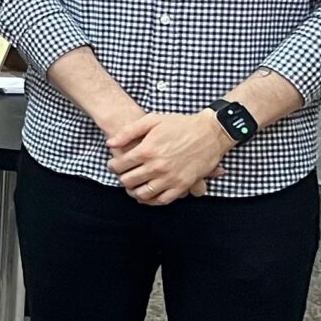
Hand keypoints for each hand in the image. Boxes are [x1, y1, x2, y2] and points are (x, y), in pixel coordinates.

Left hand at [105, 111, 231, 205]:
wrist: (210, 132)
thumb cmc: (180, 124)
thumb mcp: (152, 120)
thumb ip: (128, 132)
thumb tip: (110, 143)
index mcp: (147, 150)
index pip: (119, 166)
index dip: (112, 166)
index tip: (114, 165)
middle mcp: (156, 167)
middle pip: (128, 181)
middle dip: (121, 178)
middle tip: (123, 174)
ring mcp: (170, 178)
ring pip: (142, 194)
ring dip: (133, 191)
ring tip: (133, 185)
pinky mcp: (182, 186)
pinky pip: (162, 200)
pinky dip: (151, 200)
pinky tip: (147, 194)